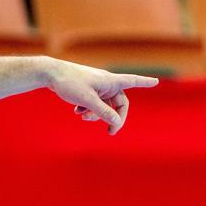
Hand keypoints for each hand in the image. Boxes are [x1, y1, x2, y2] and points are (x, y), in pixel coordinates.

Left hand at [43, 58, 158, 134]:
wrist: (50, 73)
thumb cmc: (69, 83)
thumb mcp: (87, 100)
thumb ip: (102, 111)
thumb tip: (116, 121)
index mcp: (110, 80)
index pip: (132, 81)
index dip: (144, 82)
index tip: (156, 81)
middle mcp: (105, 82)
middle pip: (118, 102)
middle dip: (113, 117)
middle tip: (110, 132)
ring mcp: (96, 86)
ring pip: (104, 104)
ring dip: (96, 113)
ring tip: (83, 116)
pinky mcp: (86, 89)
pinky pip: (94, 102)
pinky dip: (88, 109)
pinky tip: (77, 110)